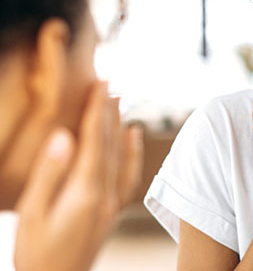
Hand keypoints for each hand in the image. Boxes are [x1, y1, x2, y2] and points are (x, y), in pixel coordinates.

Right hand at [14, 81, 142, 270]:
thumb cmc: (38, 253)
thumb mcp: (34, 214)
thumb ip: (50, 173)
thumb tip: (64, 136)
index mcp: (85, 192)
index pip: (95, 141)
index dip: (97, 111)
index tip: (100, 85)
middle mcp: (106, 194)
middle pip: (111, 143)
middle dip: (109, 111)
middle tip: (109, 83)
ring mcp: (113, 202)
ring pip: (121, 155)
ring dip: (120, 125)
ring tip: (119, 99)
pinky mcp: (113, 209)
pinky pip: (129, 174)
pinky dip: (133, 151)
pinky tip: (134, 134)